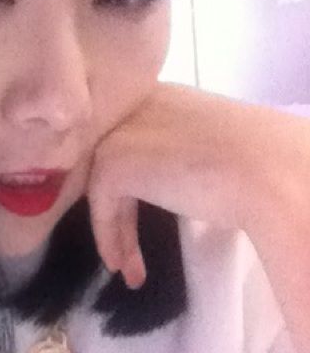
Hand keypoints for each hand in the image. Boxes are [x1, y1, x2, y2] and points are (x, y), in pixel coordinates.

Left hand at [86, 82, 288, 288]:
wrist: (263, 171)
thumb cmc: (250, 161)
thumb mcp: (204, 146)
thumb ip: (175, 152)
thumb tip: (168, 179)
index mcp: (158, 97)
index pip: (129, 138)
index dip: (131, 179)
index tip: (134, 214)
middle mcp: (132, 108)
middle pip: (112, 161)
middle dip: (117, 207)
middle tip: (127, 246)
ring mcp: (119, 132)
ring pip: (104, 183)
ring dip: (116, 229)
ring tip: (127, 268)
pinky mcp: (113, 161)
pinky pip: (101, 202)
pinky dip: (109, 234)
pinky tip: (122, 264)